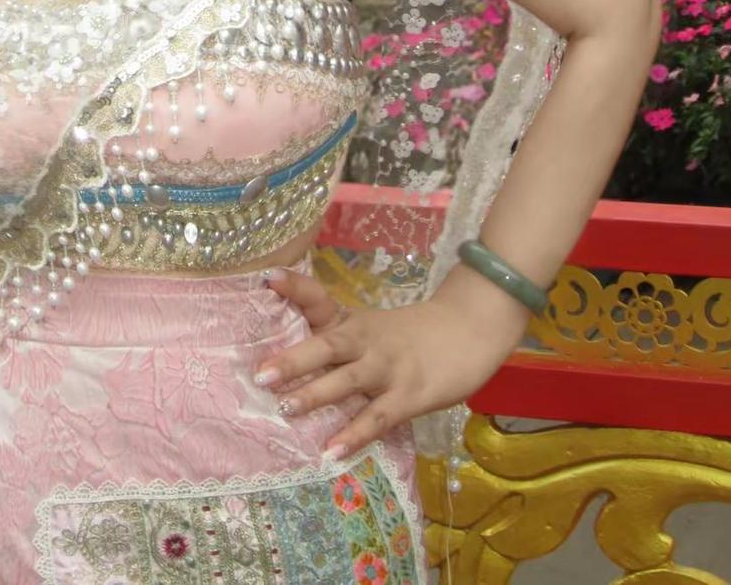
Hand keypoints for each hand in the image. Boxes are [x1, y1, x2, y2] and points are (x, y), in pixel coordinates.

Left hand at [254, 267, 525, 456]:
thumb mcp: (371, 328)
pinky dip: (354, 434)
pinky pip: (377, 417)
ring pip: (348, 381)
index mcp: (353, 322)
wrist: (470, 329)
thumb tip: (292, 359)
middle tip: (260, 374)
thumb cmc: (413, 335)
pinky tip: (331, 451)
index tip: (267, 278)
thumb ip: (336, 339)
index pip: (320, 299)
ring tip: (285, 408)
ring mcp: (388, 368)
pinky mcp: (410, 395)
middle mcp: (366, 341)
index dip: (295, 288)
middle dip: (293, 359)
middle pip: (327, 345)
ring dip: (316, 393)